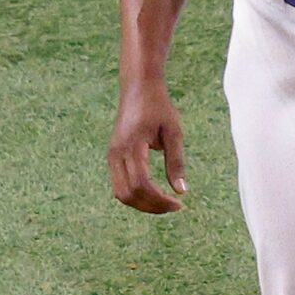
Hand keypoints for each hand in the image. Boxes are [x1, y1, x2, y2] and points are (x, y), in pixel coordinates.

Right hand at [108, 83, 188, 213]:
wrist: (138, 87)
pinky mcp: (113, 155)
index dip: (159, 200)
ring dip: (142, 203)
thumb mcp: (174, 132)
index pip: (142, 184)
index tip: (179, 204)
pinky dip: (136, 194)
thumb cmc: (158, 106)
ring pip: (121, 193)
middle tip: (174, 207)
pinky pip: (119, 184)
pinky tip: (154, 193)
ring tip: (164, 203)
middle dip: (151, 206)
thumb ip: (176, 162)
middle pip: (128, 194)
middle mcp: (116, 153)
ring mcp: (112, 155)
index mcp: (131, 146)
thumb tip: (181, 191)